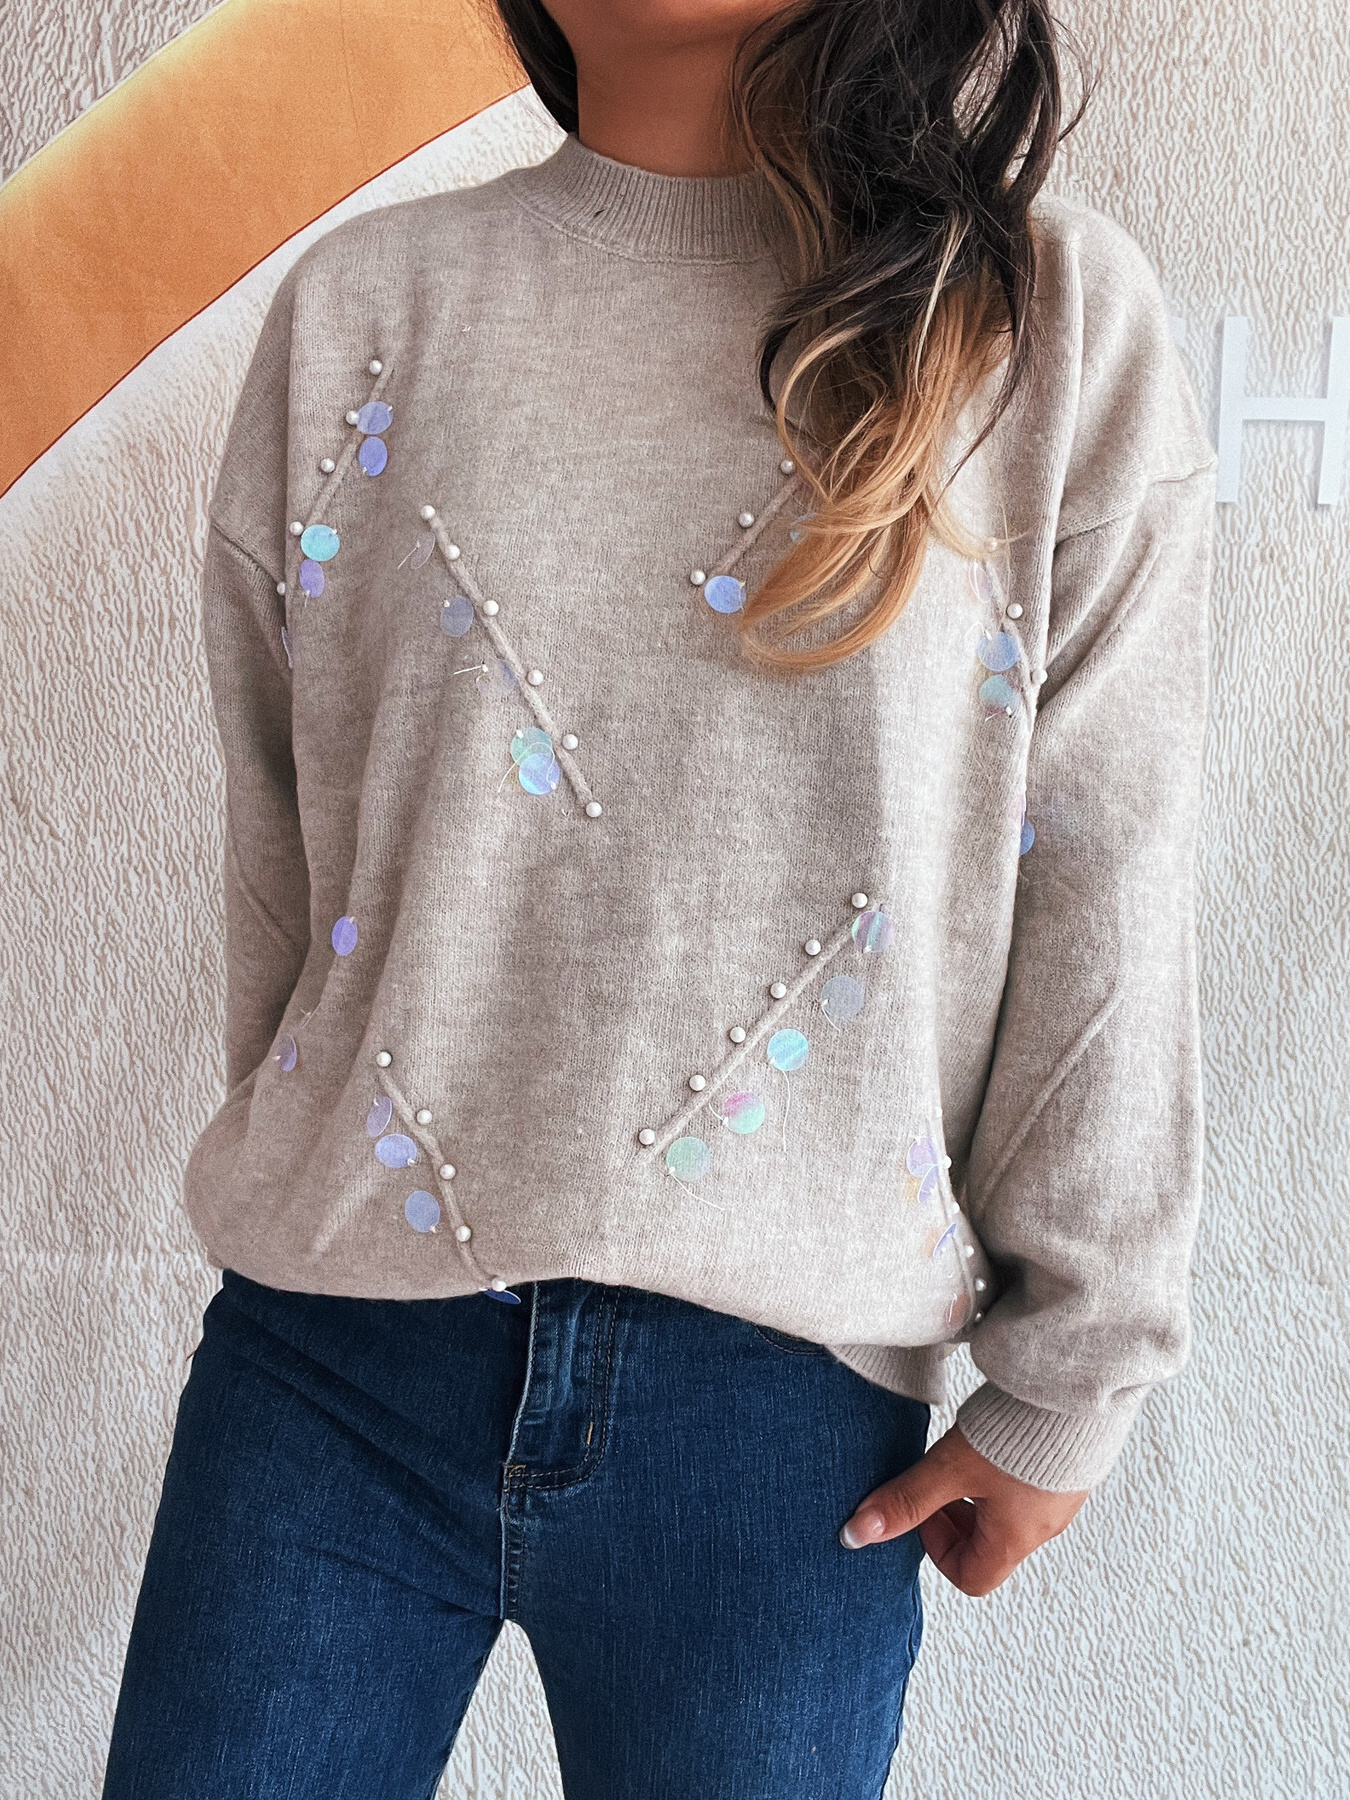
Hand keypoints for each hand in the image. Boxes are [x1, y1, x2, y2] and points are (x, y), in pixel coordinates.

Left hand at [839, 1424, 1087, 1594]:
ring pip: (1009, 1515)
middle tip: (940, 1483)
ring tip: (966, 1455)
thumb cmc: (1020, 1434)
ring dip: (979, 1494)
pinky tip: (995, 1438)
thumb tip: (857, 1533)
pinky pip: (1030, 1488)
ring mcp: (1060, 1499)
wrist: (1076, 1391)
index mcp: (1016, 1539)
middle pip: (990, 1547)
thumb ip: (906, 1500)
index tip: (926, 1511)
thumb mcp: (951, 1467)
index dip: (938, 1550)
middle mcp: (1044, 1527)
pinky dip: (1004, 1475)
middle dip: (956, 1521)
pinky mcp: (1068, 1469)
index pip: (972, 1577)